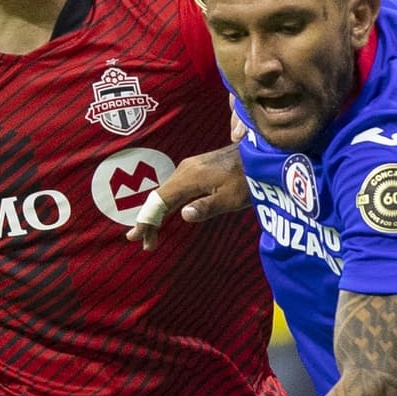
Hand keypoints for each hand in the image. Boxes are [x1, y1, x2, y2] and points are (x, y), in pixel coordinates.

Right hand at [126, 146, 251, 251]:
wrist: (259, 154)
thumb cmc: (247, 178)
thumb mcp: (231, 198)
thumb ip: (207, 207)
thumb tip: (183, 215)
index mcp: (189, 178)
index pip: (159, 201)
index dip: (147, 220)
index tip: (137, 237)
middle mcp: (184, 170)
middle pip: (158, 197)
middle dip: (148, 220)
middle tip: (142, 241)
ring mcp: (189, 168)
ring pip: (165, 192)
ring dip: (156, 212)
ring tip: (150, 233)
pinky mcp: (196, 169)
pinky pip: (174, 188)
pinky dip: (166, 203)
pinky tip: (165, 213)